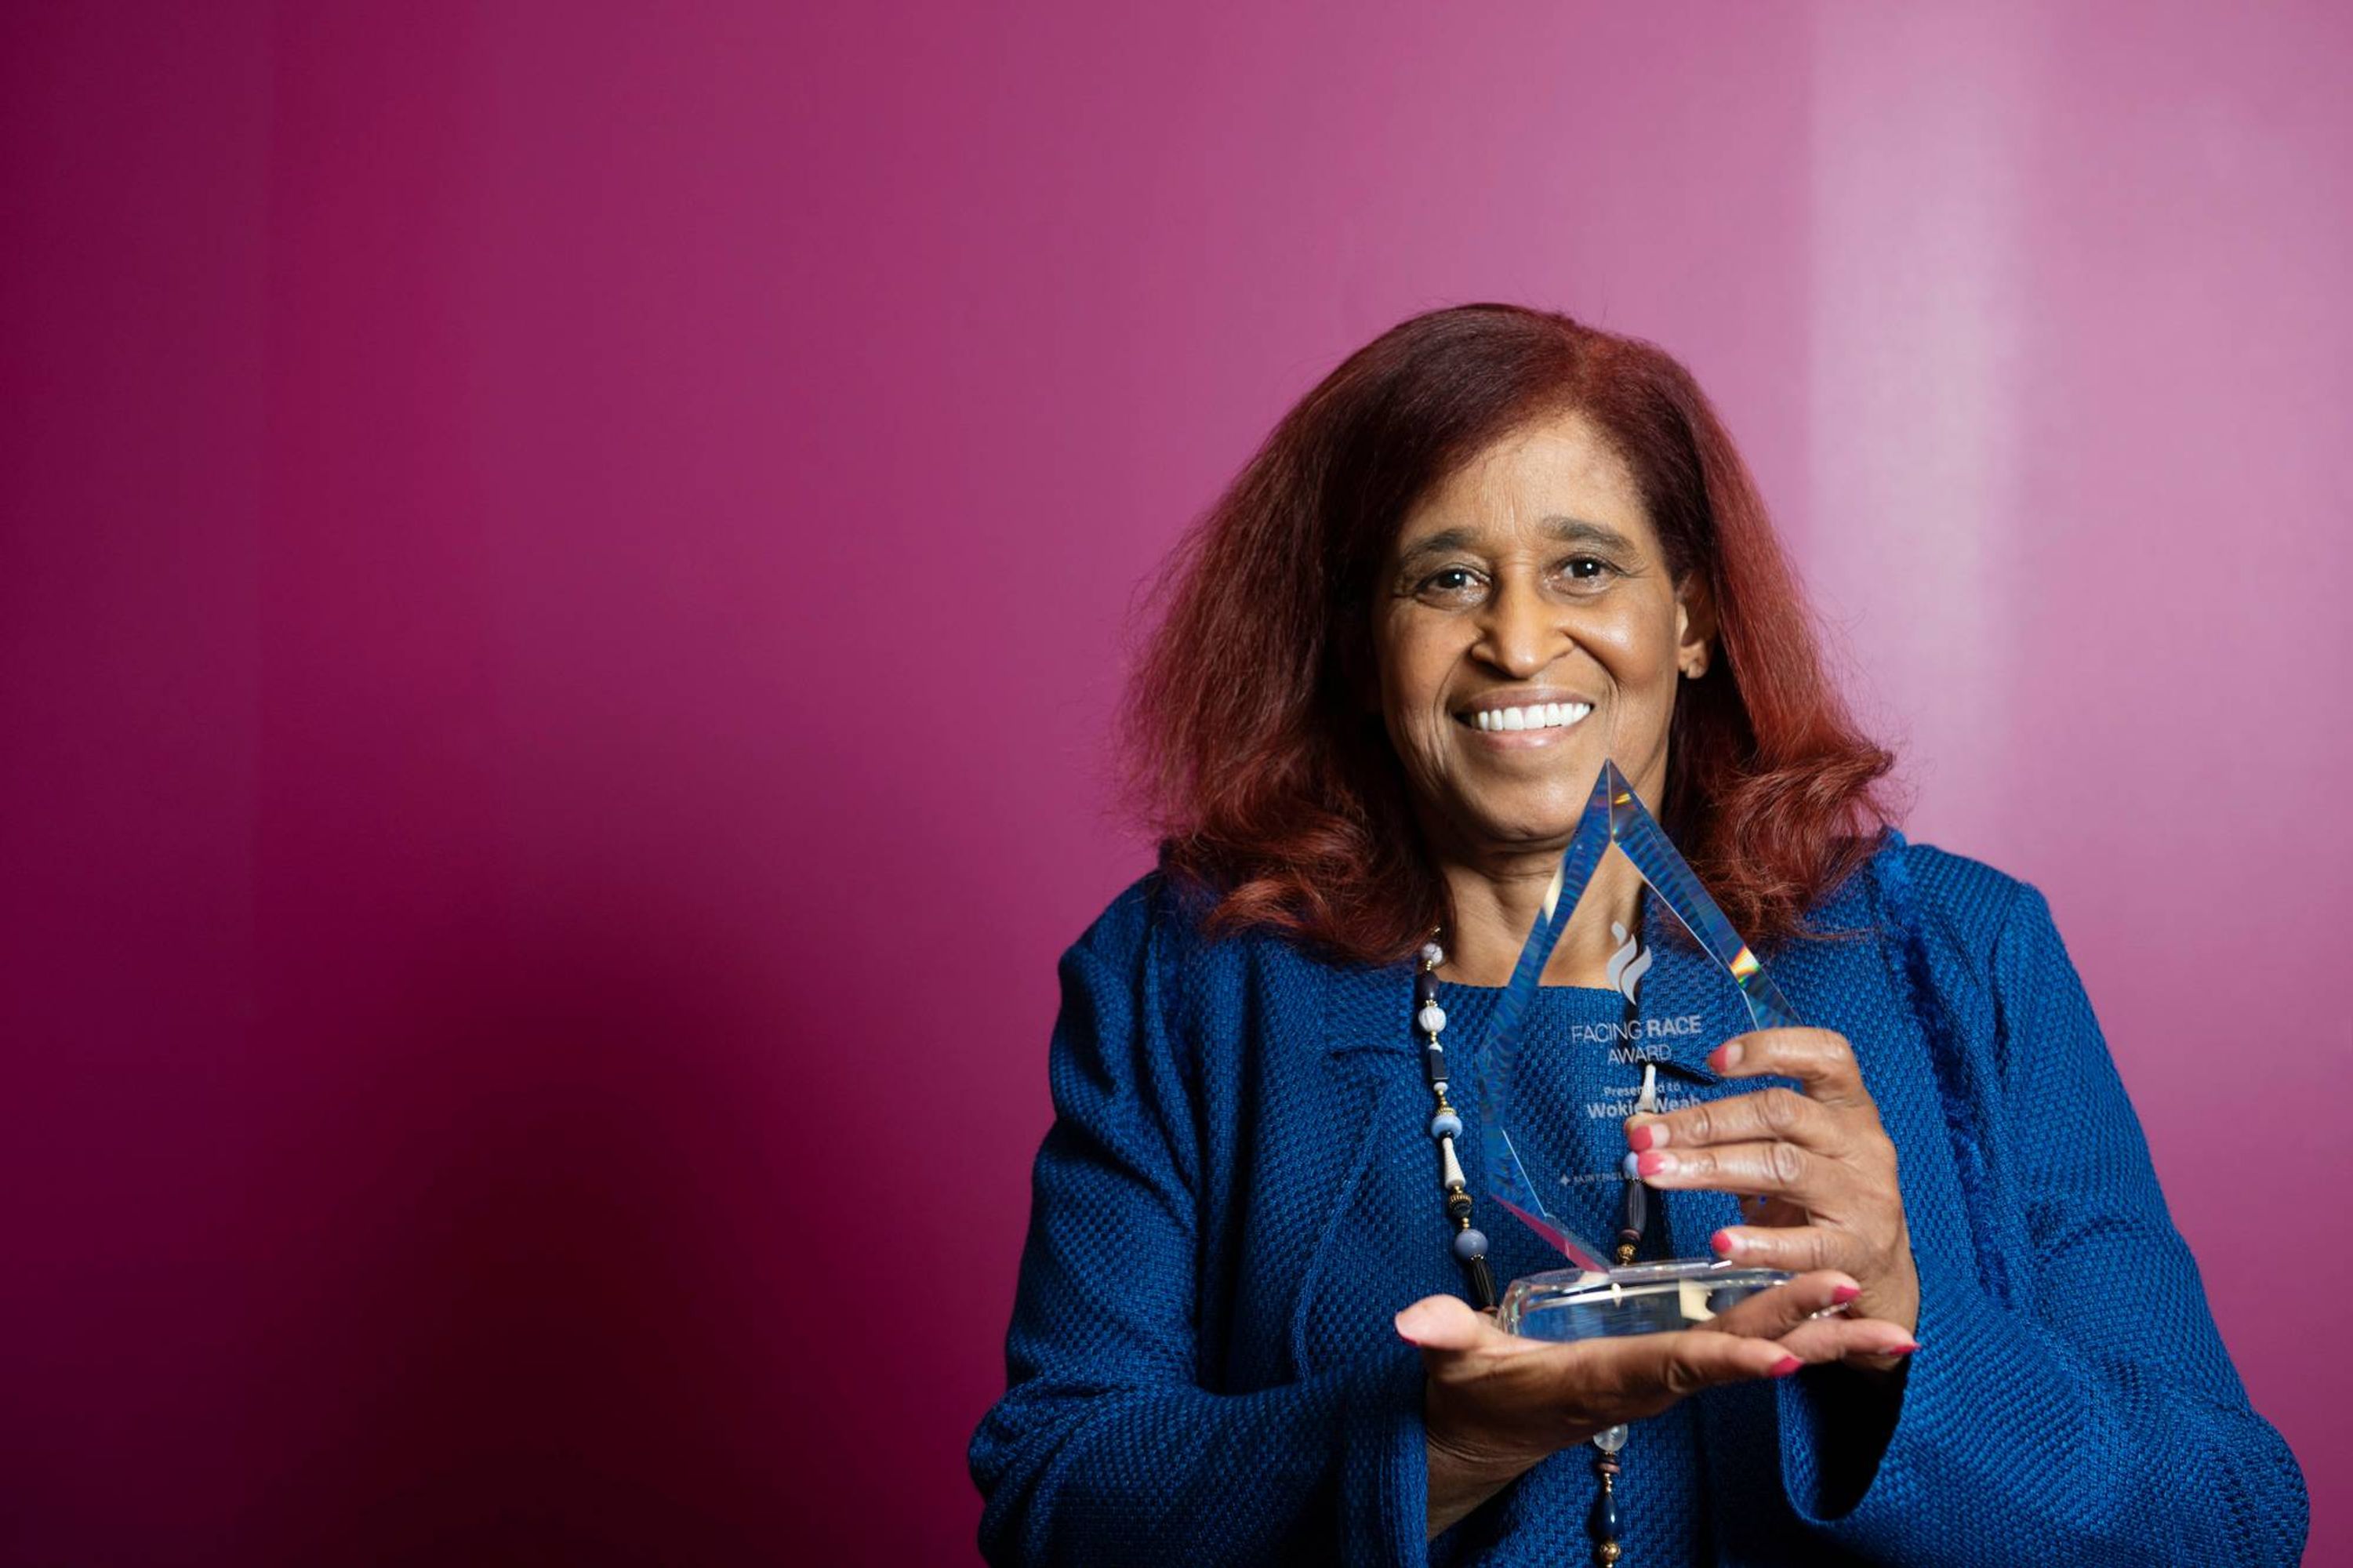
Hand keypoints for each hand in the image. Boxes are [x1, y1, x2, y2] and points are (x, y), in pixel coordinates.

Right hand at [1399, 1270, 1916, 1536]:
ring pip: (1756, 1354)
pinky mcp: (1676, 1365)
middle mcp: (1651, 1382)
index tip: (1780, 1352)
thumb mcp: (1453, 1367)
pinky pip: (1747, 1348)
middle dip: (1800, 1330)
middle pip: (1736, 1354)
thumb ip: (1442, 1339)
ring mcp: (1669, 1376)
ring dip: (1825, 1342)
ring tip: (1894, 1330)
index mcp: (1604, 1379)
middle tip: (1866, 1307)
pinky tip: (1848, 1324)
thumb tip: (1413, 1321)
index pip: (1672, 1367)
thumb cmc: (1473, 1396)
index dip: (1725, 1358)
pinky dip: (1801, 1335)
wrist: (1486, 1439)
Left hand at [1625, 1027, 1919, 1367]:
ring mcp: (1863, 1197)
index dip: (1772, 1048)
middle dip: (1705, 1121)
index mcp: (1849, 1110)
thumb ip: (1723, 1137)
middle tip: (1645, 1137)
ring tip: (1656, 1173)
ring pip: (1783, 1167)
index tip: (1712, 1061)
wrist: (1879, 1279)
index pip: (1828, 1055)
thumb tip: (1640, 1128)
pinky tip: (1720, 1242)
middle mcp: (1862, 1145)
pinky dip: (1759, 1242)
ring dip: (1711, 1168)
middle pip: (1781, 1112)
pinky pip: (1805, 1244)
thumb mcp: (1783, 1157)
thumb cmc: (1820, 1203)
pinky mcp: (1858, 1251)